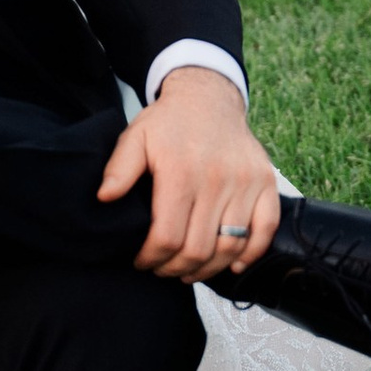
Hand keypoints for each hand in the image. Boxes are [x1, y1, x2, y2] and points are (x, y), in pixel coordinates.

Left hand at [98, 66, 280, 279]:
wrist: (208, 99)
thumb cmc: (168, 124)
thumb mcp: (135, 137)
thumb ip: (119, 169)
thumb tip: (104, 198)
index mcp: (180, 172)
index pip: (167, 237)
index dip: (152, 258)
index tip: (141, 262)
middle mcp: (216, 180)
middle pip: (198, 249)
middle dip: (175, 268)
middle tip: (162, 270)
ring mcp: (245, 183)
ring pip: (230, 246)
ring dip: (208, 269)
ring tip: (188, 271)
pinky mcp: (265, 183)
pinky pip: (265, 229)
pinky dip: (250, 254)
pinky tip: (232, 265)